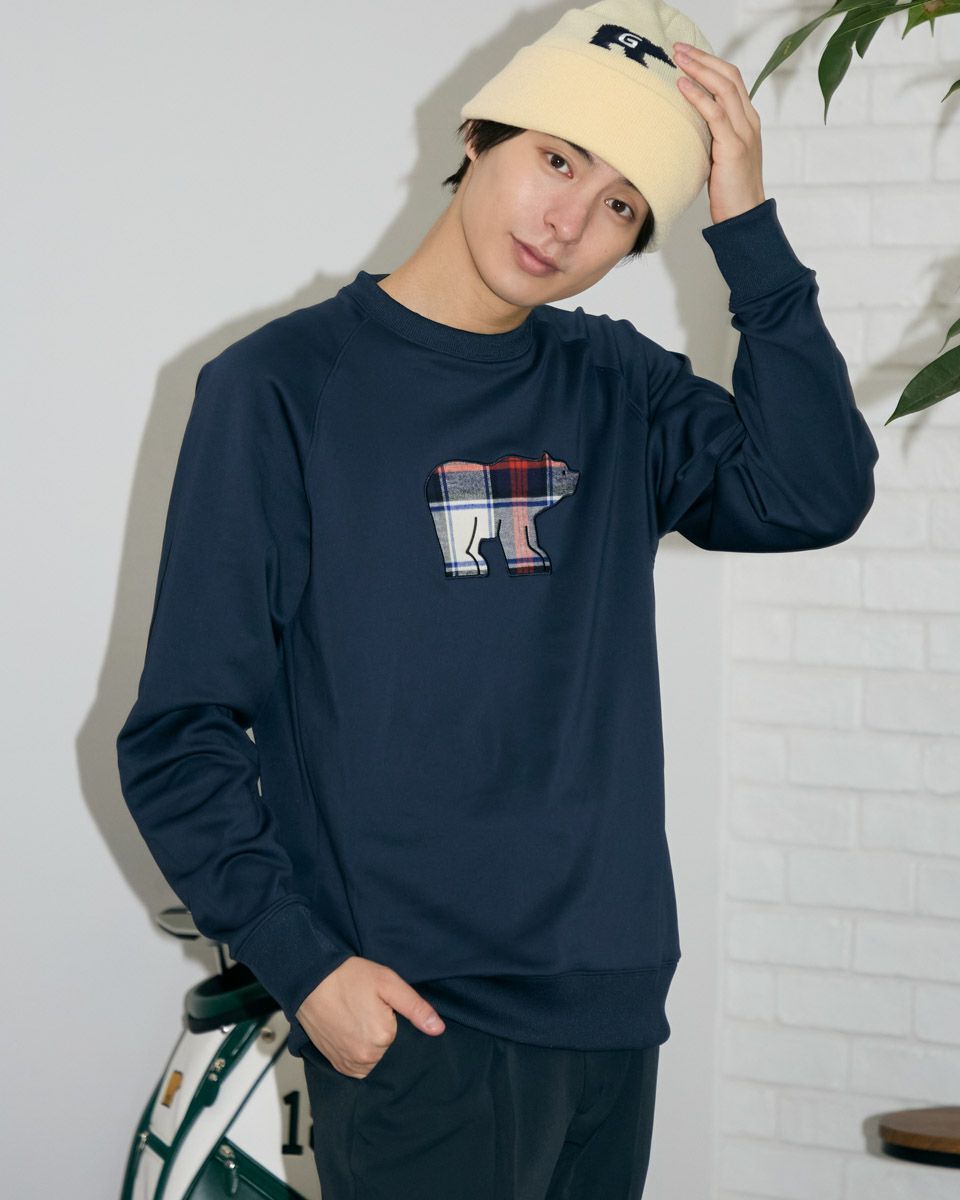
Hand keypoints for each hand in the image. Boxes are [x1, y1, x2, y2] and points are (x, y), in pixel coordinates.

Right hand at [295, 955, 445, 1077]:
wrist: (310, 979)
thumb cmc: (348, 977)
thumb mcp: (388, 983)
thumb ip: (416, 1007)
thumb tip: (438, 1029)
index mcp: (383, 1038)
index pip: (403, 1037)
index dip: (395, 1020)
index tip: (382, 1007)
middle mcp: (366, 1058)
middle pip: (389, 1051)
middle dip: (384, 1033)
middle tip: (368, 1010)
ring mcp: (349, 1064)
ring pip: (375, 1061)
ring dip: (372, 1045)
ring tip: (358, 1019)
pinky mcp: (337, 1065)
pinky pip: (358, 1067)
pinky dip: (359, 1053)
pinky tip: (352, 1032)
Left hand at [672, 42, 765, 225]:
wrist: (744, 217)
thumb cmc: (730, 191)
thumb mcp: (719, 156)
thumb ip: (711, 137)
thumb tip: (686, 125)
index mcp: (748, 121)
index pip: (731, 80)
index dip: (710, 63)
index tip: (687, 54)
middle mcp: (749, 121)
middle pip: (729, 75)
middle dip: (703, 58)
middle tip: (678, 48)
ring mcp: (744, 132)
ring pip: (724, 88)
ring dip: (699, 69)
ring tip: (677, 59)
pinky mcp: (734, 147)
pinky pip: (716, 113)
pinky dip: (698, 96)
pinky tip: (682, 86)